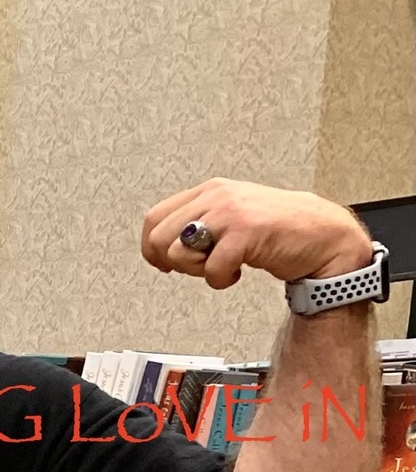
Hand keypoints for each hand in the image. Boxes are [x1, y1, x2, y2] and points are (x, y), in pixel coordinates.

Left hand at [141, 180, 371, 291]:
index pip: (154, 219)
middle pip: (160, 238)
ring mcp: (230, 212)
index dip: (152, 249)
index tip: (165, 265)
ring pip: (179, 252)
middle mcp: (216, 196)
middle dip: (175, 262)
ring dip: (197, 272)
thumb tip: (162, 248)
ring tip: (223, 267)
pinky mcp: (245, 232)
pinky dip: (221, 281)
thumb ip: (198, 224)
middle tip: (202, 266)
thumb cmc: (274, 230)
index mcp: (209, 191)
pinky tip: (238, 272)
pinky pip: (211, 269)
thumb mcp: (230, 217)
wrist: (320, 233)